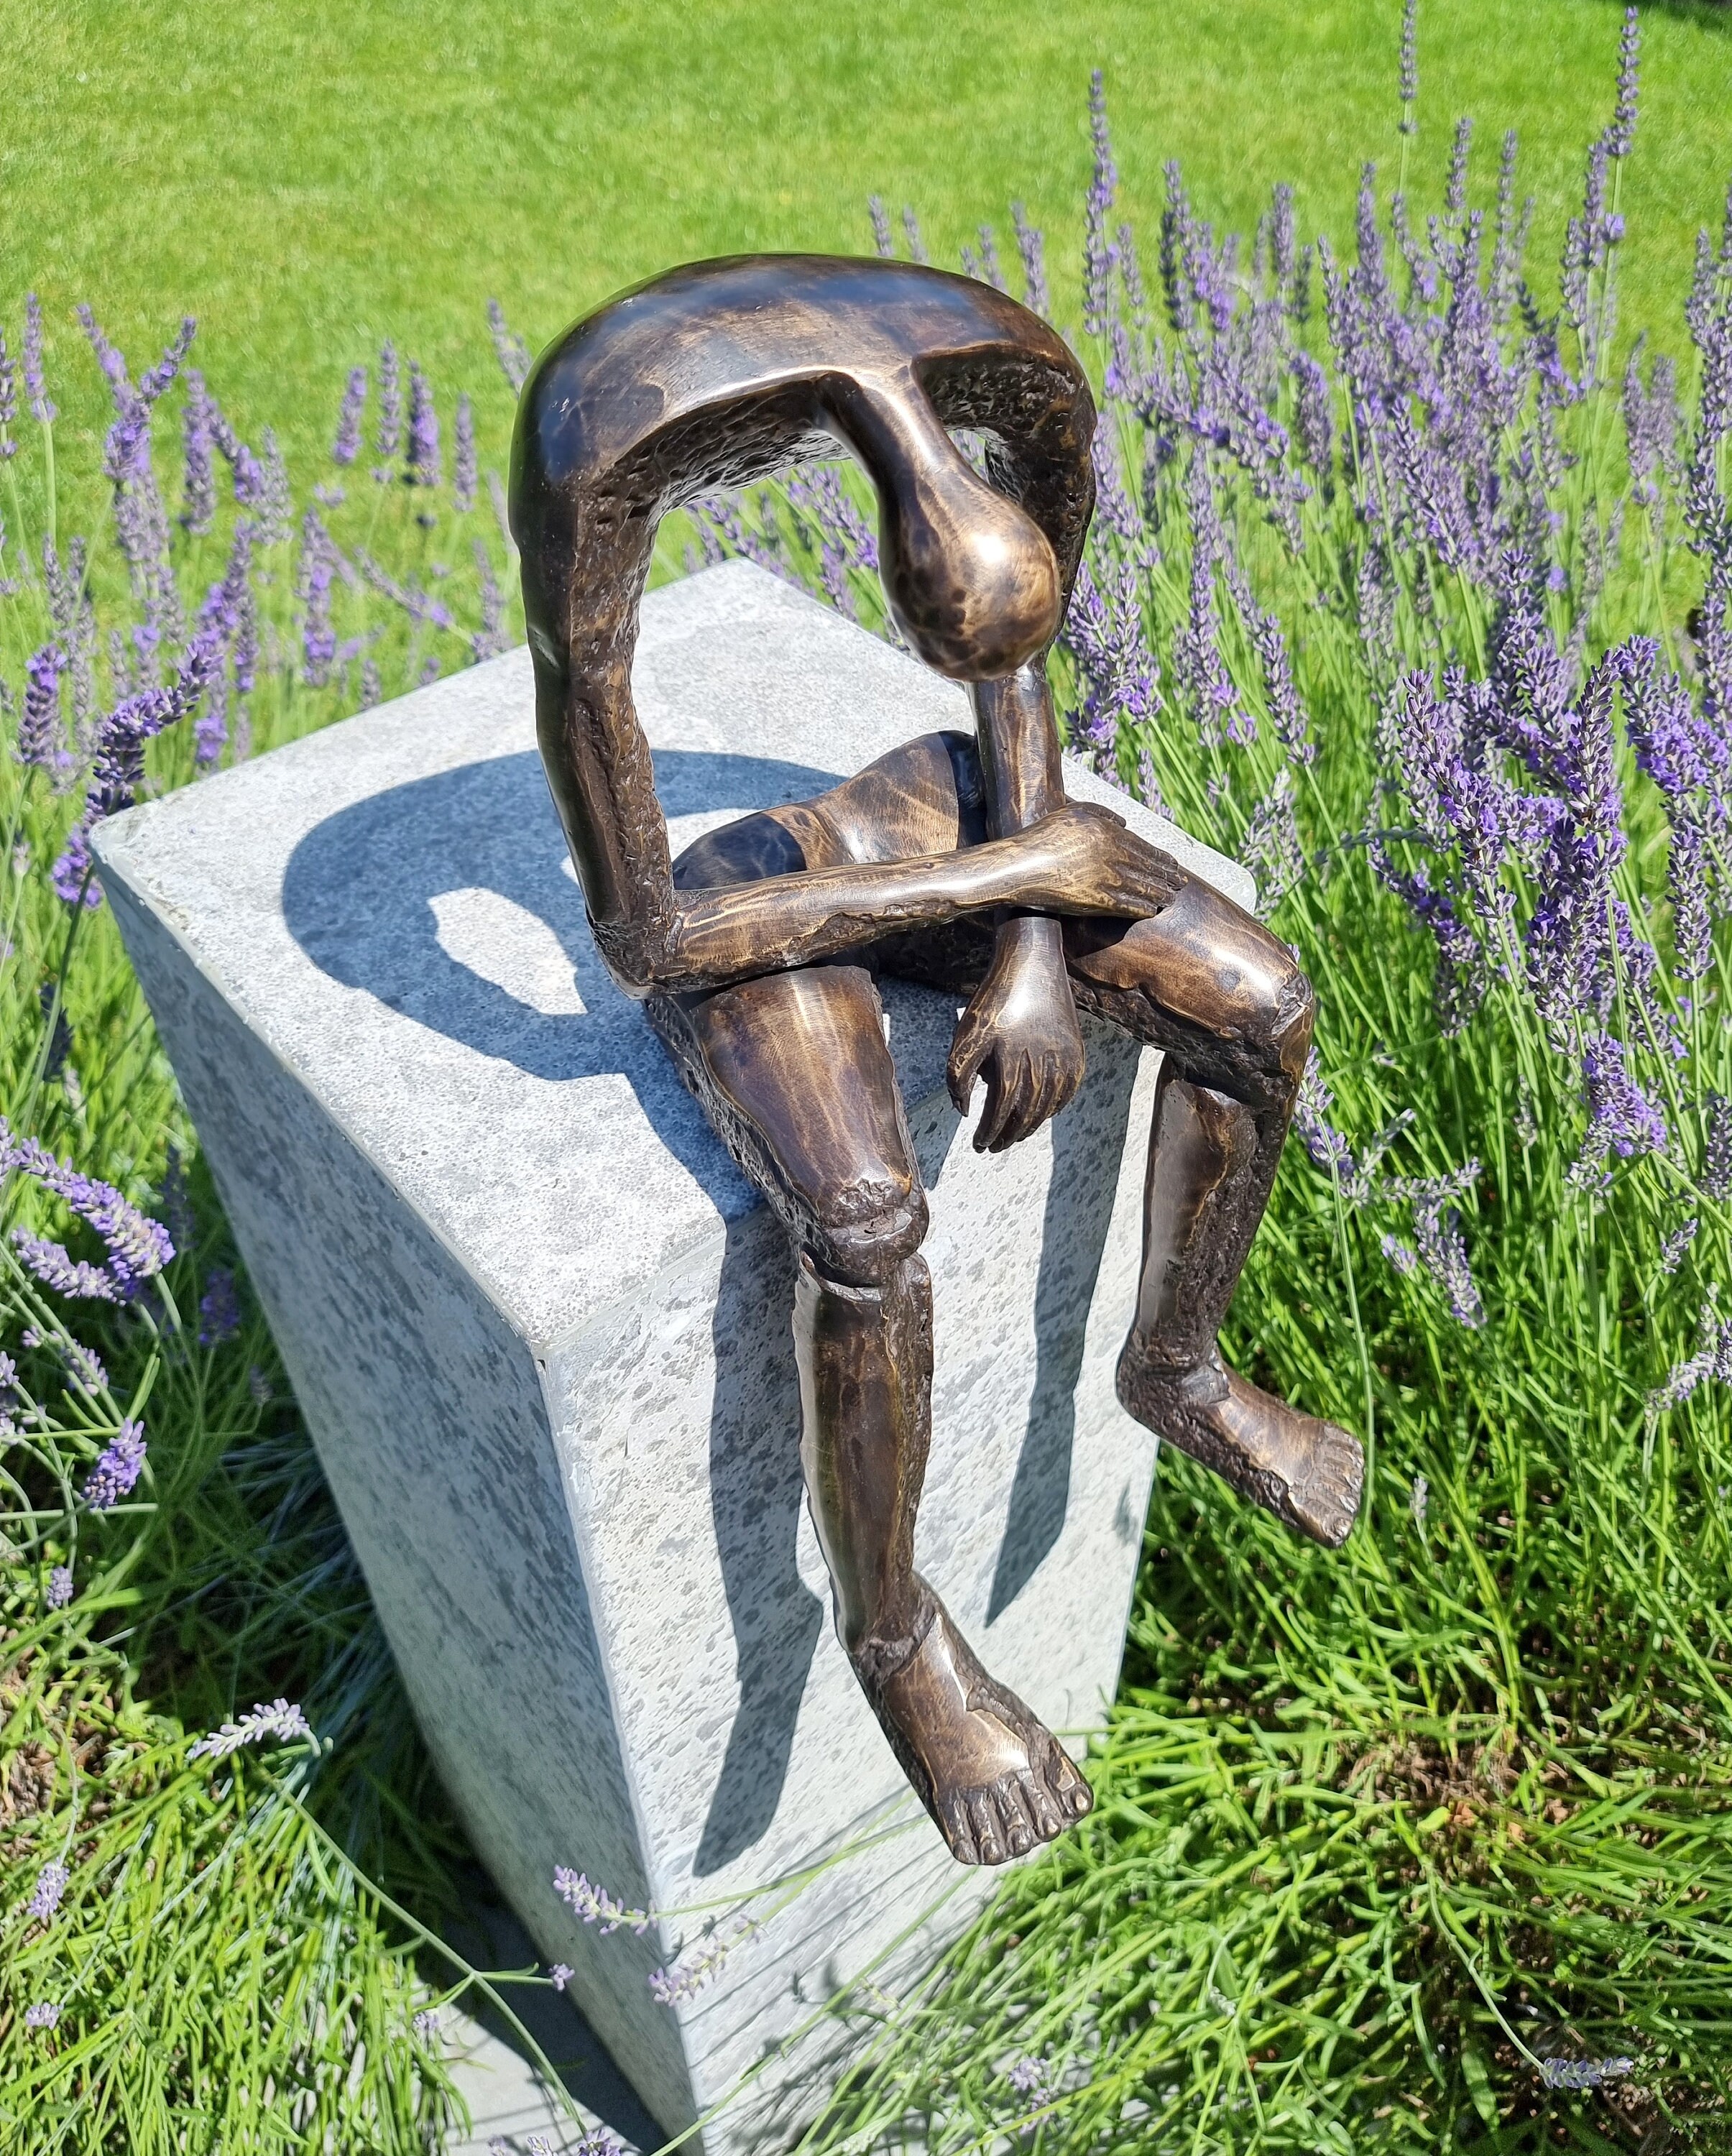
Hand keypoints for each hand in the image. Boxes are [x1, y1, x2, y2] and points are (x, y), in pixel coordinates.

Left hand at [947, 917, 1085, 1152]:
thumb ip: (959, 1073)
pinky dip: (1054, 1108)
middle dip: (1009, 1135)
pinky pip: (1067, 1090)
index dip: (990, 1130)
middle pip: (1027, 1113)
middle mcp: (1043, 1061)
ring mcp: (1064, 1057)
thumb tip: (965, 1111)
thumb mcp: (967, 1033)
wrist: (1033, 961)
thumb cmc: (993, 998)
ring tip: (1014, 1136)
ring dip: (1030, 1126)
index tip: (979, 1144)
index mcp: (1013, 1057)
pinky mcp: (1076, 1051)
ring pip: (1048, 1105)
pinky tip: (1042, 1114)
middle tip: (995, 1147)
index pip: (1003, 1108)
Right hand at [1009, 802, 1181, 918]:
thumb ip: (1102, 812)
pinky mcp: (1097, 901)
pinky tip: (1152, 910)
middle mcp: (1114, 856)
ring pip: (1143, 888)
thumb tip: (1126, 822)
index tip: (1174, 865)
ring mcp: (1107, 879)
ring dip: (1160, 893)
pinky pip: (1128, 906)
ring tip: (1172, 898)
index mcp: (1110, 832)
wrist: (1021, 864)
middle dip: (1168, 877)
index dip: (1162, 858)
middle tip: (1182, 883)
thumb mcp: (1073, 811)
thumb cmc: (1043, 835)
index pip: (1145, 848)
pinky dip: (1143, 908)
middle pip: (1149, 868)